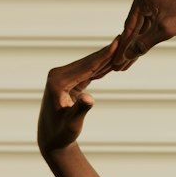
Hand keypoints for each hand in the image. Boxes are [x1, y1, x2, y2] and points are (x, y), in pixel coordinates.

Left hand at [37, 38, 119, 153]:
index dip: (104, 55)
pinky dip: (100, 67)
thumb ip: (80, 109)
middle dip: (107, 51)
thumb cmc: (62, 134)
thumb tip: (90, 99)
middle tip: (124, 37)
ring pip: (88, 65)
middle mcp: (58, 75)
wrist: (52, 139)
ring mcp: (62, 77)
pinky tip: (111, 61)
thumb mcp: (72, 124)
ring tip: (121, 45)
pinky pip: (87, 72)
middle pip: (88, 61)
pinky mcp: (67, 81)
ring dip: (105, 57)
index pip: (86, 66)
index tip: (117, 43)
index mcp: (58, 81)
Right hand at [110, 0, 175, 70]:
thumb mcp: (164, 30)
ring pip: (144, 24)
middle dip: (129, 46)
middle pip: (135, 24)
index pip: (130, 24)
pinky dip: (149, 35)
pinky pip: (153, 20)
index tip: (117, 62)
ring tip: (128, 62)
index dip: (124, 46)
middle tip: (119, 66)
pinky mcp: (166, 0)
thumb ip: (144, 43)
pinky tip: (142, 48)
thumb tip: (127, 55)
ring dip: (138, 43)